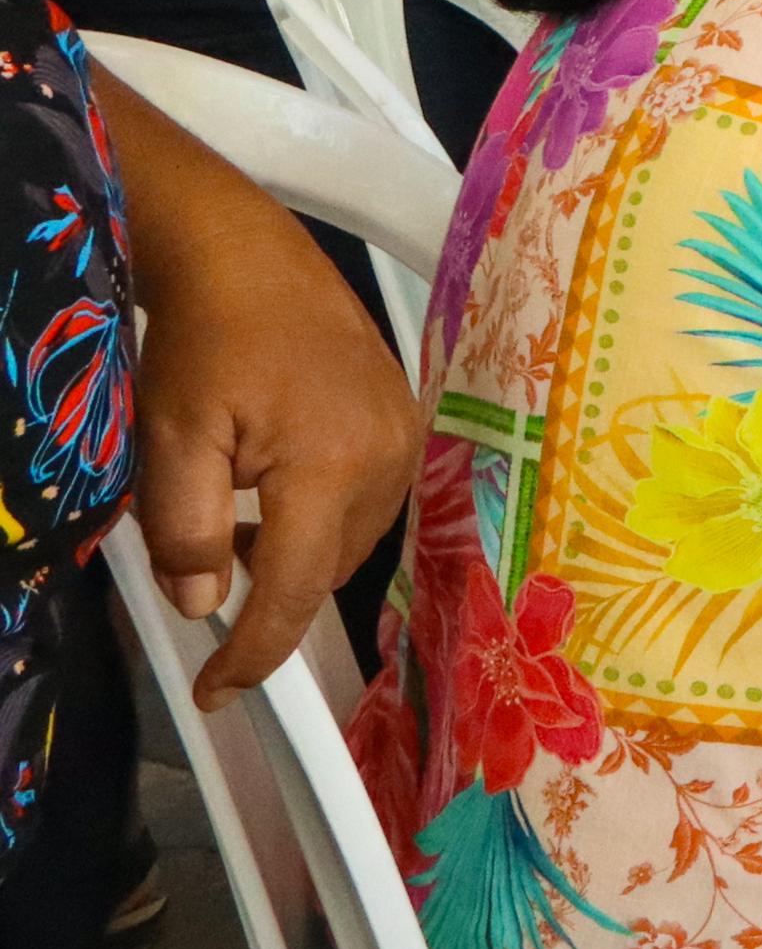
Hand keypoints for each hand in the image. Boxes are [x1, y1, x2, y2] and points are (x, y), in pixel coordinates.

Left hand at [136, 221, 421, 703]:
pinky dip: (321, 519)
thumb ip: (185, 530)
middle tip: (210, 602)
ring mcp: (405, 437)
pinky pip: (369, 501)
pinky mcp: (406, 419)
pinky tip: (276, 493)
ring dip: (297, 558)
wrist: (247, 254)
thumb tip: (203, 604)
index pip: (295, 591)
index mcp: (332, 467)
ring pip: (352, 541)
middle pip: (330, 572)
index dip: (254, 655)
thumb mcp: (170, 438)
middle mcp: (387, 458)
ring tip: (238, 531)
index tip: (213, 694)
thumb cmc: (205, 338)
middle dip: (272, 601)